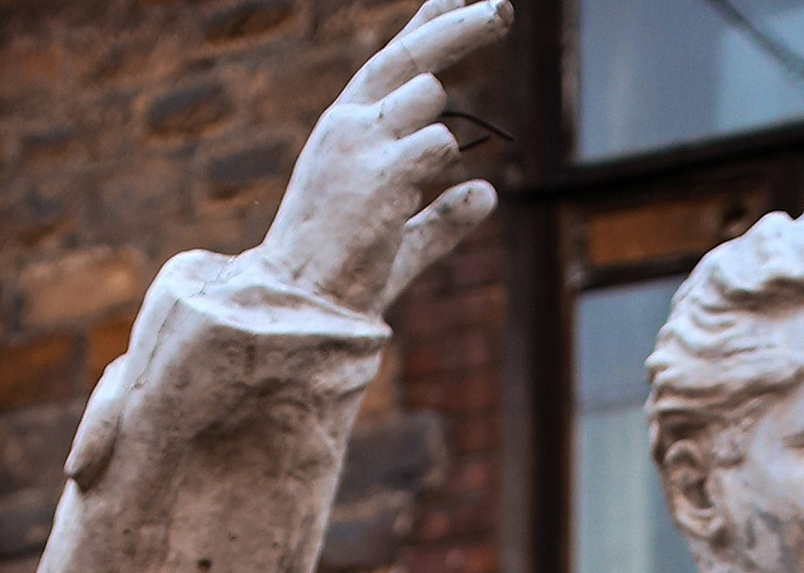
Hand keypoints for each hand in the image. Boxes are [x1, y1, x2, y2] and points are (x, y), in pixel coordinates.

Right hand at [261, 0, 509, 320]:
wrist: (298, 310)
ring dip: (434, 139)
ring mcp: (362, 141)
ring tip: (393, 191)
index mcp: (342, 128)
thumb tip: (489, 195)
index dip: (428, 26)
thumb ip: (440, 218)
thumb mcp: (395, 242)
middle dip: (462, 28)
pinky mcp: (382, 169)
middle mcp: (348, 122)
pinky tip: (397, 202)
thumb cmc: (338, 282)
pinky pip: (439, 142)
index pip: (391, 63)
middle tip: (504, 9)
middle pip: (416, 55)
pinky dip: (439, 167)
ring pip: (430, 97)